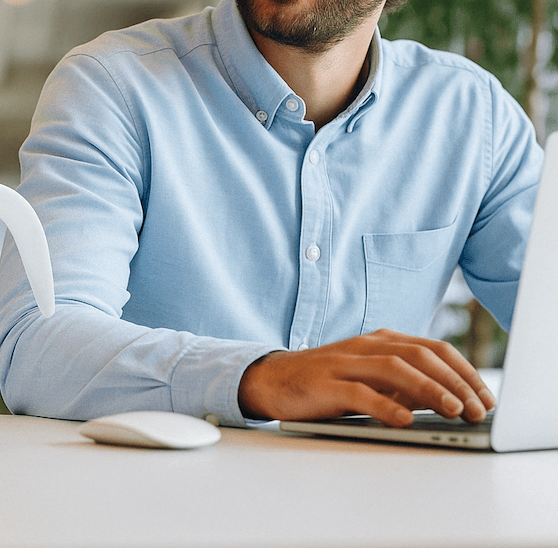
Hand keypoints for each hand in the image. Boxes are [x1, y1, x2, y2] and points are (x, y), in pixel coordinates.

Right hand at [238, 329, 495, 426]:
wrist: (273, 378)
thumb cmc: (327, 380)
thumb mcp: (370, 377)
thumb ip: (403, 383)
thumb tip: (447, 399)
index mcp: (381, 340)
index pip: (433, 348)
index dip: (463, 371)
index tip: (485, 396)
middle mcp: (365, 345)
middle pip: (419, 355)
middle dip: (454, 381)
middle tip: (477, 408)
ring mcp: (344, 362)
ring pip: (394, 368)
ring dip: (428, 389)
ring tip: (452, 410)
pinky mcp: (325, 383)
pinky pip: (359, 392)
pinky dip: (385, 405)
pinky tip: (404, 419)